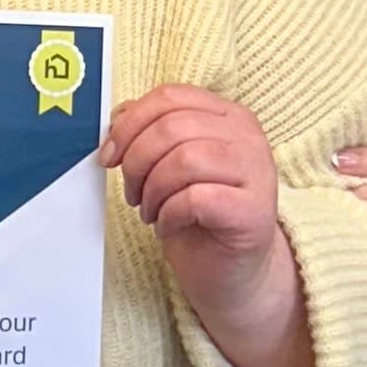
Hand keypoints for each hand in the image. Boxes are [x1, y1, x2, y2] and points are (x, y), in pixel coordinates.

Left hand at [104, 85, 312, 366]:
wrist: (231, 270)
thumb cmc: (199, 216)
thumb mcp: (170, 164)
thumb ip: (151, 132)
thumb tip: (118, 117)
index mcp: (227, 115)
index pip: (170, 96)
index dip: (130, 124)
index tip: (109, 156)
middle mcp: (247, 137)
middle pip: (173, 127)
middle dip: (137, 162)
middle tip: (133, 193)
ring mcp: (257, 172)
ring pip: (186, 159)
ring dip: (154, 190)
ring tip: (151, 211)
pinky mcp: (253, 210)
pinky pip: (197, 198)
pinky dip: (170, 214)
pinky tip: (169, 226)